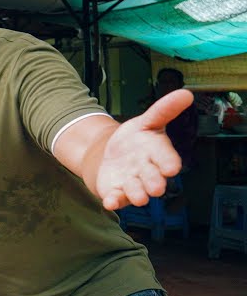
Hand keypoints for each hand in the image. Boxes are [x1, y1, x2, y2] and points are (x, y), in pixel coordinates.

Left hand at [96, 89, 190, 209]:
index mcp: (158, 154)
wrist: (112, 156)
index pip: (167, 159)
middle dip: (154, 182)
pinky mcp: (116, 193)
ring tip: (138, 197)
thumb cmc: (135, 140)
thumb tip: (185, 93)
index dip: (168, 162)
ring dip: (137, 194)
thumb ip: (163, 110)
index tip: (172, 168)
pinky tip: (110, 202)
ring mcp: (132, 184)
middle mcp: (148, 172)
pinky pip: (116, 199)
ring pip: (137, 192)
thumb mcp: (146, 121)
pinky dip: (114, 202)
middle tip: (156, 188)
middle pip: (153, 178)